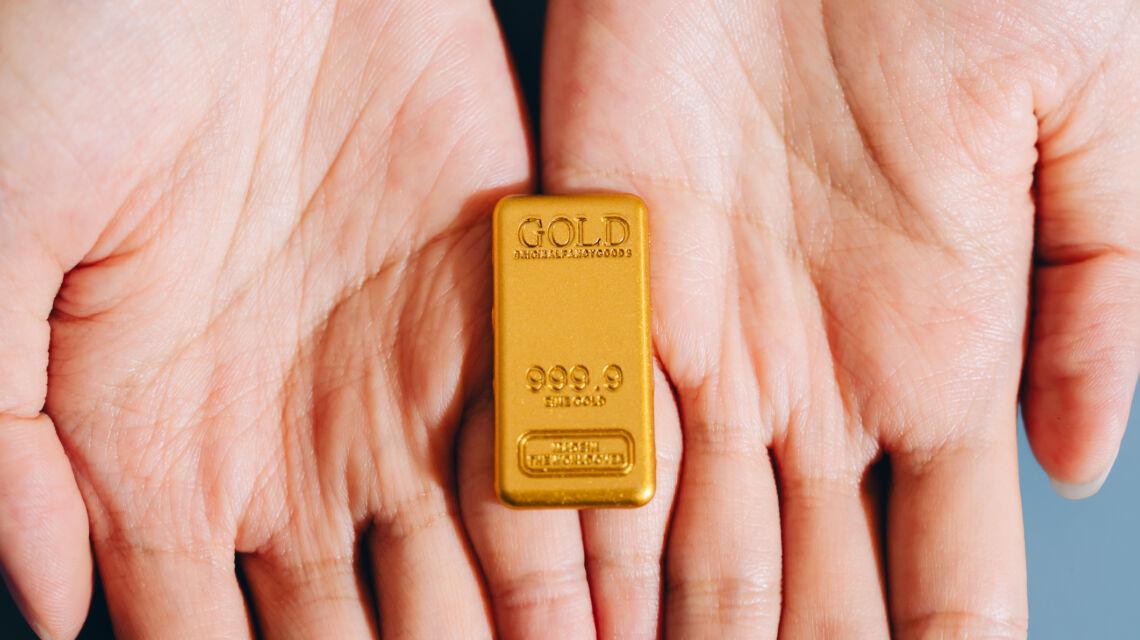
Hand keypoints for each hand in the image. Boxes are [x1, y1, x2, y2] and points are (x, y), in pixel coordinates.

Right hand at [0, 1, 528, 636]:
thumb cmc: (73, 50)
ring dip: (530, 633)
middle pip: (374, 624)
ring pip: (483, 554)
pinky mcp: (498, 290)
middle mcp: (296, 429)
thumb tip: (57, 605)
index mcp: (169, 446)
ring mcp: (405, 366)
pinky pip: (554, 427)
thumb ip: (4, 437)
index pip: (219, 639)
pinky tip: (625, 591)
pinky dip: (591, 514)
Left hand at [533, 0, 1139, 636]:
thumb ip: (1105, 294)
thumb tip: (1085, 471)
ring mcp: (698, 342)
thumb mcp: (1093, 114)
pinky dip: (575, 536)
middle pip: (802, 592)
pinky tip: (571, 621)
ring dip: (674, 636)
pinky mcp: (597, 277)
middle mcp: (809, 381)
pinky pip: (579, 436)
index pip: (945, 574)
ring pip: (682, 548)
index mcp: (932, 360)